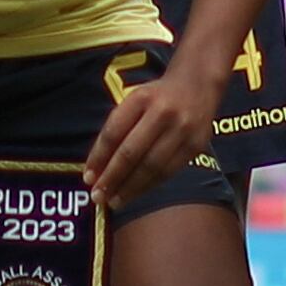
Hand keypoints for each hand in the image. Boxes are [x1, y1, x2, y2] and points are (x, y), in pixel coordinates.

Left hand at [82, 69, 214, 205]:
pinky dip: (150, 185)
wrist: (198, 84)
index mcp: (141, 98)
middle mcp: (163, 113)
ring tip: (115, 201)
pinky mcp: (196, 145)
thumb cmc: (157, 97)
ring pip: (151, 167)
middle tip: (98, 196)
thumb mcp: (134, 101)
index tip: (88, 177)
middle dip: (112, 178)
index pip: (114, 132)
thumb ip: (117, 129)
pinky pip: (168, 171)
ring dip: (130, 188)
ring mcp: (182, 130)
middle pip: (131, 152)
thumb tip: (97, 168)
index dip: (98, 157)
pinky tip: (136, 193)